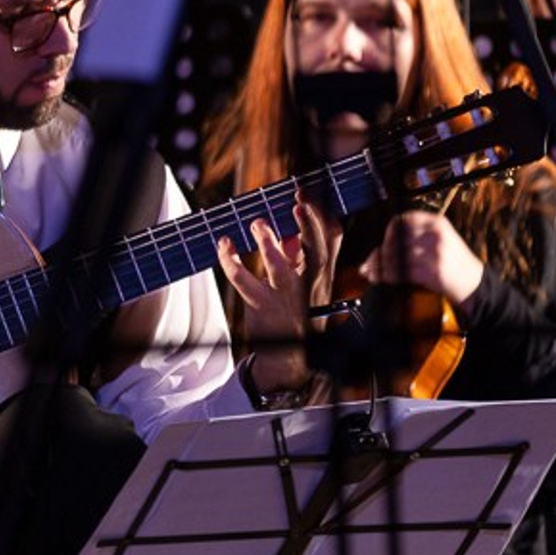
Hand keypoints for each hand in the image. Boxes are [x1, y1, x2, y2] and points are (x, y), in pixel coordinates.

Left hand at [218, 198, 340, 392]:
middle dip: (310, 223)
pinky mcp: (262, 306)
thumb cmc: (296, 312)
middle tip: (298, 200)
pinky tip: (223, 244)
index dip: (322, 216)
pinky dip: (230, 261)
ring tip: (257, 223)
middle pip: (317, 251)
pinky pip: (243, 281)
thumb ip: (296, 256)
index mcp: (322, 275)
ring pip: (280, 268)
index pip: (331, 242)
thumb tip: (286, 232)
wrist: (290, 359)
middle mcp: (309, 286)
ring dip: (268, 243)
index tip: (307, 195)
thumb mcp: (304, 283)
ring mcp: (286, 297)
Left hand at [362, 209, 483, 305]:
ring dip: (380, 266)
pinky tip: (383, 279)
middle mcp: (436, 234)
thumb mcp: (440, 240)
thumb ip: (414, 238)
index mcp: (436, 222)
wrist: (477, 284)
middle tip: (370, 263)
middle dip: (380, 252)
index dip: (389, 232)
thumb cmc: (454, 263)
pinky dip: (389, 276)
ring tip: (372, 273)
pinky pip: (403, 272)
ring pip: (397, 256)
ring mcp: (436, 252)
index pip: (403, 220)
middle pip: (397, 239)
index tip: (383, 243)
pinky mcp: (434, 271)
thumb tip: (380, 248)